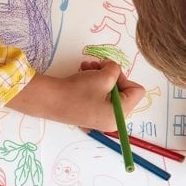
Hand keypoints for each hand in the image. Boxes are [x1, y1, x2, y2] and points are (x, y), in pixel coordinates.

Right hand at [7, 63, 144, 128]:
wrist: (49, 100)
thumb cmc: (78, 90)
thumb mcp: (104, 76)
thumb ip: (116, 70)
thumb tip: (113, 71)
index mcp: (118, 115)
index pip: (136, 91)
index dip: (125, 77)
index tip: (109, 72)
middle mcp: (111, 120)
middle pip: (124, 92)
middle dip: (112, 76)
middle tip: (99, 66)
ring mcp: (99, 118)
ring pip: (110, 92)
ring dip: (101, 77)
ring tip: (88, 68)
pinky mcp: (89, 114)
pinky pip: (99, 97)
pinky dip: (94, 84)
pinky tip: (83, 75)